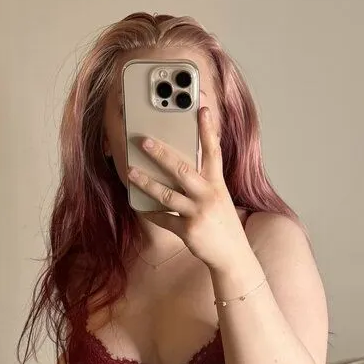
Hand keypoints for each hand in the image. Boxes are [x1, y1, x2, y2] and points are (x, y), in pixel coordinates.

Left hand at [127, 107, 248, 270]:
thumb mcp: (219, 198)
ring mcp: (199, 213)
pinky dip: (151, 214)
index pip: (214, 150)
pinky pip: (164, 219)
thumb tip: (177, 166)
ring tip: (130, 172)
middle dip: (161, 154)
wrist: (233, 256)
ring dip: (146, 182)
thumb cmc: (222, 223)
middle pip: (182, 169)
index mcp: (217, 183)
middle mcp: (209, 195)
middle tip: (144, 140)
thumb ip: (204, 181)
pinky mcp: (189, 231)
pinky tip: (140, 207)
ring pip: (167, 194)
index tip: (201, 108)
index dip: (207, 129)